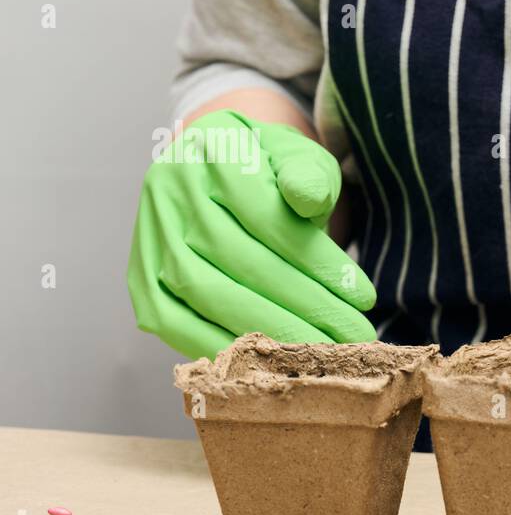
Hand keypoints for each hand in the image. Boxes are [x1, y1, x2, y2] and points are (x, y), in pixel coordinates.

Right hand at [128, 110, 376, 358]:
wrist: (221, 172)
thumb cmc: (274, 171)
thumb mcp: (302, 159)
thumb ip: (310, 174)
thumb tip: (307, 197)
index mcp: (212, 153)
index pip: (267, 217)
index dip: (318, 263)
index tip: (364, 298)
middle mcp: (169, 192)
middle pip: (239, 260)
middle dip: (304, 306)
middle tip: (352, 338)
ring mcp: (148, 237)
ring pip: (207, 293)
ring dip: (270, 331)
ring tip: (323, 351)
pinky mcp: (142, 280)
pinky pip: (176, 323)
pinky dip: (222, 346)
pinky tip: (271, 360)